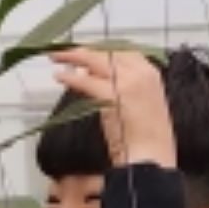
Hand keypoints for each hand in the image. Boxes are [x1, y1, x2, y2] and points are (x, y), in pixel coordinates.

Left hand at [48, 47, 173, 167]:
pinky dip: (70, 78)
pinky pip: (86, 81)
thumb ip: (125, 90)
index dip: (102, 50)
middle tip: (66, 51)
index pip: (123, 51)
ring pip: (95, 61)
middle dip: (85, 50)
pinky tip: (59, 76)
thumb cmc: (149, 140)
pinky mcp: (112, 95)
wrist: (152, 157)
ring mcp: (127, 82)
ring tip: (56, 56)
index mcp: (151, 74)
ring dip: (73, 56)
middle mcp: (141, 73)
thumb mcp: (143, 106)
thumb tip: (99, 79)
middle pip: (107, 52)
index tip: (88, 51)